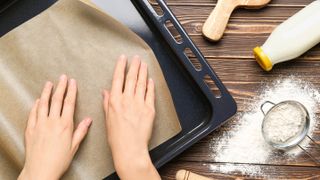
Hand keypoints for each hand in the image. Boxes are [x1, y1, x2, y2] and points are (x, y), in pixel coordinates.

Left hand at [18, 75, 91, 179]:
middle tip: (62, 77)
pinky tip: (38, 100)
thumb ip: (81, 131)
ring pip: (43, 104)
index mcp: (65, 125)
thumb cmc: (59, 160)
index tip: (72, 82)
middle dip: (60, 87)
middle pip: (57, 100)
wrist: (41, 170)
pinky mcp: (30, 129)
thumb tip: (88, 120)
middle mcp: (52, 122)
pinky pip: (33, 113)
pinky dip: (36, 105)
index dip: (71, 91)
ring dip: (46, 92)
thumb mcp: (74, 146)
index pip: (69, 103)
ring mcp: (40, 124)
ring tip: (49, 83)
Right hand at [103, 55, 159, 179]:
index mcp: (115, 101)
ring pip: (141, 83)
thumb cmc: (116, 137)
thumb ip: (107, 103)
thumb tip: (105, 91)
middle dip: (134, 66)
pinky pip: (150, 94)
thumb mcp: (107, 119)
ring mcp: (139, 104)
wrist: (130, 149)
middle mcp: (127, 100)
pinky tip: (150, 80)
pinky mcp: (149, 109)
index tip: (123, 58)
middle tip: (136, 58)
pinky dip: (150, 86)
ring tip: (144, 64)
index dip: (120, 67)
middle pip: (131, 78)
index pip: (118, 79)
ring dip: (143, 72)